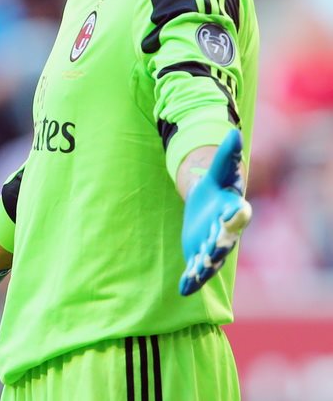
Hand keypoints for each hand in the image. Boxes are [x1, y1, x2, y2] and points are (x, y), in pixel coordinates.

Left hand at [179, 129, 251, 295]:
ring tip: (194, 272)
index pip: (238, 213)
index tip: (237, 213)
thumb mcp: (220, 169)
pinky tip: (182, 288)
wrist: (210, 203)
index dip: (237, 214)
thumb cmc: (217, 185)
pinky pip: (197, 271)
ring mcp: (214, 246)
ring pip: (211, 258)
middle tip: (210, 251)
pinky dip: (191, 280)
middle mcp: (226, 231)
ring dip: (203, 266)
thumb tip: (233, 132)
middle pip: (224, 239)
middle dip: (217, 245)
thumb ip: (227, 154)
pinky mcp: (200, 255)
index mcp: (233, 209)